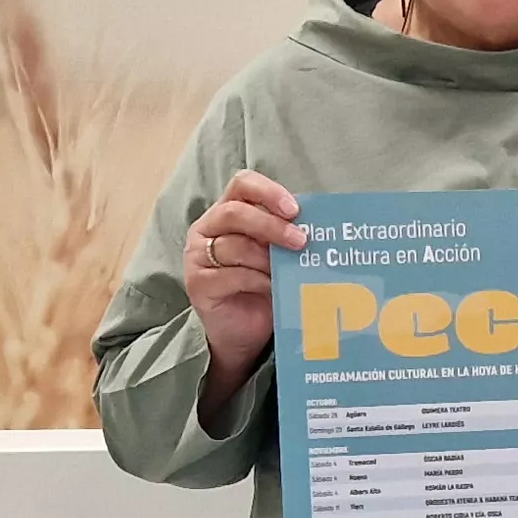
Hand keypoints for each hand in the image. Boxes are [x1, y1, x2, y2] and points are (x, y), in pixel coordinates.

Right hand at [183, 171, 303, 413]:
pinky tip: (272, 288)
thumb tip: (319, 224)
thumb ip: (285, 235)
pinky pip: (230, 275)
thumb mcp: (276, 255)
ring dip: (267, 259)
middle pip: (235, 212)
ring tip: (287, 272)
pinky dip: (257, 281)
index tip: (295, 209)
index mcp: (227, 212)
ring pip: (234, 246)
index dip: (268, 192)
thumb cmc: (262, 287)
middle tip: (301, 242)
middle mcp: (207, 228)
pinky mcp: (197, 283)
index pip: (242, 184)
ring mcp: (197, 256)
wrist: (242, 332)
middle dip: (271, 225)